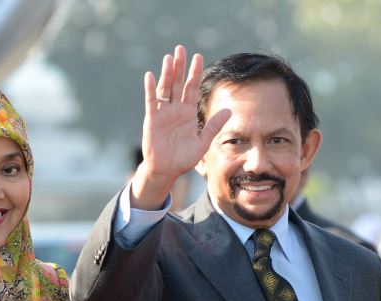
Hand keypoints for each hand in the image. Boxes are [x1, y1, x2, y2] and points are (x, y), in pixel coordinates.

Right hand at [131, 45, 230, 209]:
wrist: (166, 170)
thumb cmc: (183, 158)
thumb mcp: (202, 142)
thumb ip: (213, 126)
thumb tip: (230, 110)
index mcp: (188, 113)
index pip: (192, 88)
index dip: (195, 73)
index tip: (198, 56)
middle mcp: (175, 110)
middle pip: (178, 83)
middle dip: (180, 67)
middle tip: (181, 48)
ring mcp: (163, 113)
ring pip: (165, 89)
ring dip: (166, 73)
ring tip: (169, 57)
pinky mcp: (152, 120)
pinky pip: (151, 102)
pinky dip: (150, 89)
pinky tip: (150, 76)